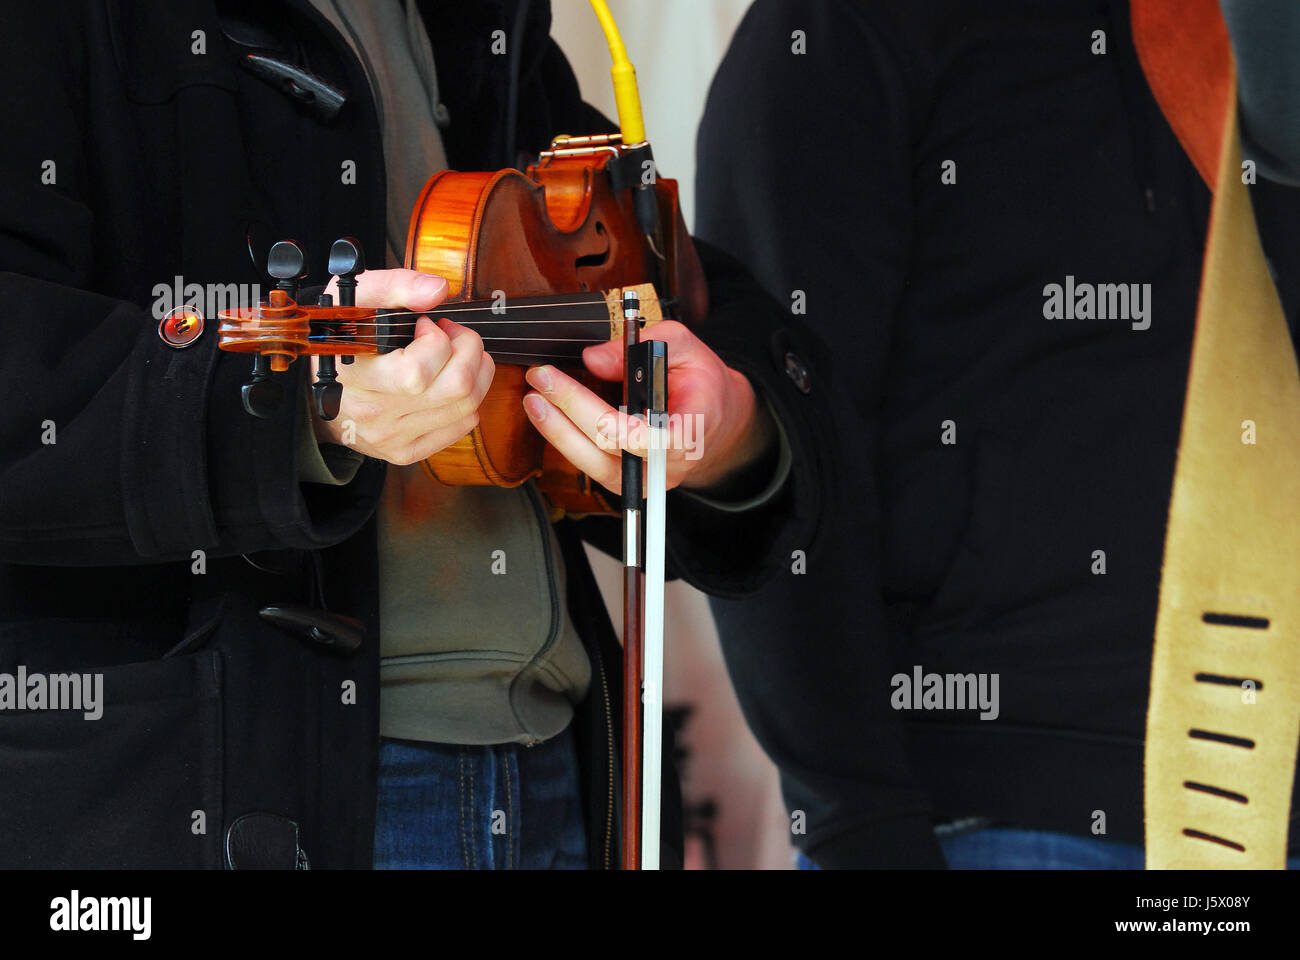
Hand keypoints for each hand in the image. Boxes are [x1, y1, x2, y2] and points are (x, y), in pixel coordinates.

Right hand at [310, 269, 494, 464]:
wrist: (316, 392)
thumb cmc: (342, 339)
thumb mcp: (354, 299)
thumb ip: (395, 286)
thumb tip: (439, 289)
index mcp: (356, 379)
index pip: (417, 371)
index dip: (436, 339)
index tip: (425, 325)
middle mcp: (375, 416)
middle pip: (456, 388)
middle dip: (469, 348)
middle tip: (452, 334)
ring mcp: (393, 439)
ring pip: (468, 406)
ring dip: (476, 370)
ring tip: (456, 353)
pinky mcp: (407, 451)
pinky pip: (463, 425)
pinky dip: (469, 397)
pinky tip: (449, 380)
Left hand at [521, 320, 774, 494]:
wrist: (715, 417)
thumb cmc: (699, 381)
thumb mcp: (682, 346)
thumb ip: (641, 345)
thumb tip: (592, 358)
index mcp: (692, 429)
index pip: (657, 439)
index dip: (617, 424)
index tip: (577, 393)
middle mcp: (668, 464)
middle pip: (614, 447)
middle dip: (573, 410)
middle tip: (542, 378)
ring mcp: (645, 479)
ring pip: (595, 463)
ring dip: (559, 431)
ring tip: (534, 400)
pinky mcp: (626, 481)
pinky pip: (591, 465)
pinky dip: (566, 439)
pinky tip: (547, 415)